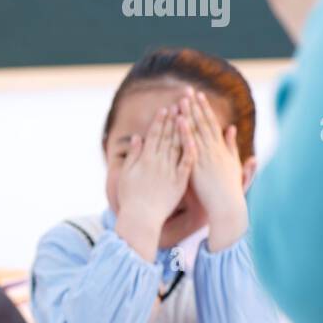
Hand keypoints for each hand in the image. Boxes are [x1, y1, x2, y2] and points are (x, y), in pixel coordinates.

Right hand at [114, 106, 194, 258]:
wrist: (140, 218)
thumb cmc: (130, 198)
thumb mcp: (126, 174)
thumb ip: (133, 155)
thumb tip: (138, 137)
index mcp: (145, 159)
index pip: (154, 136)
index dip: (160, 121)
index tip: (165, 109)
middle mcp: (158, 162)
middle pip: (168, 137)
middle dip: (174, 120)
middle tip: (181, 105)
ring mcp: (169, 171)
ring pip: (178, 146)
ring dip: (184, 130)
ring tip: (189, 116)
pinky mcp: (179, 182)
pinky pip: (186, 164)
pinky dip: (190, 151)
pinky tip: (197, 140)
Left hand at [181, 89, 248, 251]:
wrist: (226, 207)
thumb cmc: (229, 189)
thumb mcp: (233, 164)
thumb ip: (231, 145)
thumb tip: (232, 128)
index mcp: (220, 149)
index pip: (211, 124)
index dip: (204, 109)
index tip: (198, 95)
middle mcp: (213, 150)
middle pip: (203, 123)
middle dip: (195, 106)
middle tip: (187, 89)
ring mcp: (206, 157)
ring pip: (197, 132)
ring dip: (189, 114)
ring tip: (182, 99)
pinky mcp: (198, 166)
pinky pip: (190, 146)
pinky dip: (186, 133)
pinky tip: (180, 120)